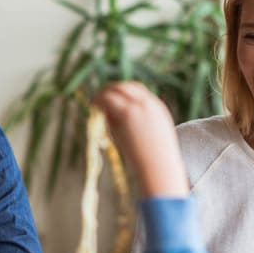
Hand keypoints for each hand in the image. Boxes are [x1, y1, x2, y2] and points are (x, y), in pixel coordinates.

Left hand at [91, 81, 188, 197]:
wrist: (160, 166)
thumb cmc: (155, 159)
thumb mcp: (151, 138)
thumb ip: (137, 125)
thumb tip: (116, 122)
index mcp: (157, 108)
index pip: (138, 90)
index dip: (123, 93)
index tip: (112, 100)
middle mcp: (148, 103)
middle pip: (126, 86)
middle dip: (111, 90)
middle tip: (99, 98)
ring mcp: (138, 106)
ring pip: (116, 89)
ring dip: (104, 94)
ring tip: (94, 102)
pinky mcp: (127, 113)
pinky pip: (109, 100)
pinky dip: (100, 100)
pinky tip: (93, 105)